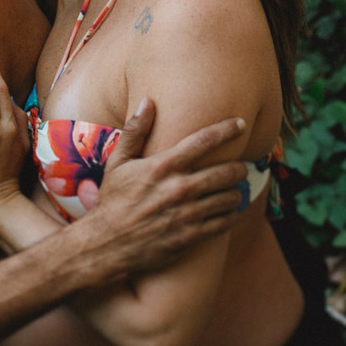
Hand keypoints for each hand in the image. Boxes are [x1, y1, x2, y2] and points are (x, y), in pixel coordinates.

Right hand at [71, 106, 250, 275]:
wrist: (104, 245)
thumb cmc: (112, 200)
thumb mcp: (118, 162)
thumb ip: (135, 131)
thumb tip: (148, 100)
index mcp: (162, 166)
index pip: (204, 141)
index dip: (227, 129)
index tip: (241, 124)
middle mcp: (178, 188)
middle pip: (226, 171)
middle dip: (238, 167)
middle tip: (239, 167)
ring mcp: (186, 214)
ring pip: (230, 198)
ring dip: (236, 192)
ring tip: (233, 190)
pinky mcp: (190, 237)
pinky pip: (225, 223)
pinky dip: (231, 215)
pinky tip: (228, 212)